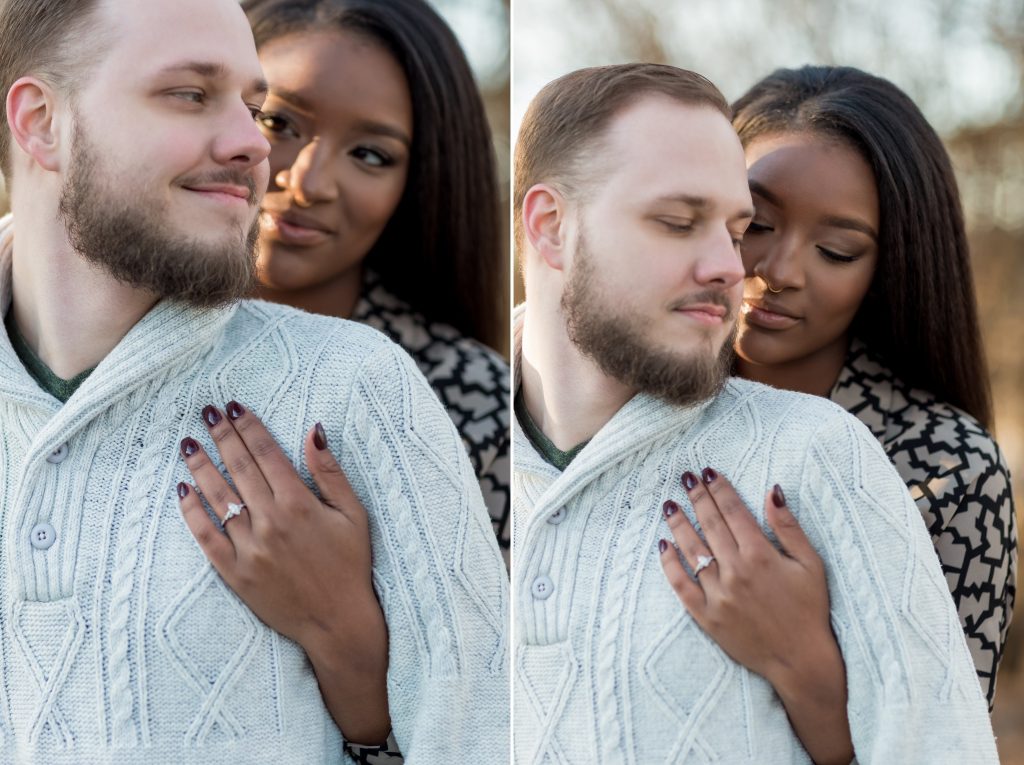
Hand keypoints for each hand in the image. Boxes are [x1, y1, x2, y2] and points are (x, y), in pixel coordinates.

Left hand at [176, 401, 389, 743]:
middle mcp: (270, 522)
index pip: (266, 454)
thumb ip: (329, 472)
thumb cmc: (350, 565)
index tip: (235, 407)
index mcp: (299, 504)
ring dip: (201, 466)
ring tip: (189, 443)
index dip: (249, 427)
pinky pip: (205, 537)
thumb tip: (313, 430)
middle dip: (222, 436)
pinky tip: (183, 490)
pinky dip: (192, 511)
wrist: (337, 622)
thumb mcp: (353, 515)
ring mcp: (249, 548)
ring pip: (218, 497)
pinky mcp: (234, 573)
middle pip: (238, 468)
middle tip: (207, 412)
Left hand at [658, 468, 852, 764]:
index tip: (709, 472)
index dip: (719, 489)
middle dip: (697, 497)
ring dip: (679, 524)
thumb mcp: (810, 564)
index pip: (733, 512)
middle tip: (686, 477)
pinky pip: (681, 585)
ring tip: (669, 504)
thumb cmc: (809, 609)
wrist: (800, 660)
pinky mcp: (706, 616)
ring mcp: (718, 594)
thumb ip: (788, 527)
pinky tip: (663, 545)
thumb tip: (772, 491)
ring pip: (692, 550)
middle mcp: (735, 571)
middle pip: (710, 524)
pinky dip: (670, 564)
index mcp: (761, 555)